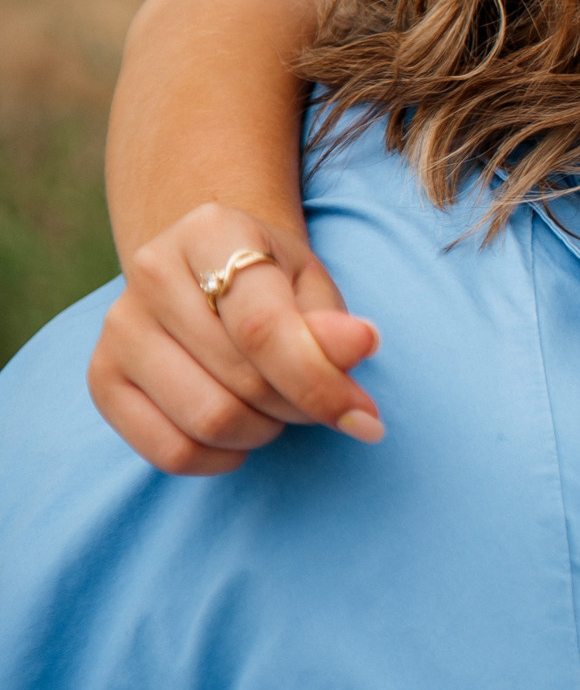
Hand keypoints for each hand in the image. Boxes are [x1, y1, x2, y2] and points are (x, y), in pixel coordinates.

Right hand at [89, 203, 382, 473]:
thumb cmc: (273, 280)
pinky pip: (169, 452)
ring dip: (264, 430)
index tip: (367, 418)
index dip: (320, 382)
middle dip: (299, 406)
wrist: (207, 272)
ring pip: (208, 421)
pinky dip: (222, 458)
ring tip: (278, 405)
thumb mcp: (313, 286)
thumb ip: (333, 323)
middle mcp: (151, 272)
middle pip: (242, 380)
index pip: (264, 327)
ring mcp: (119, 327)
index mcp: (212, 232)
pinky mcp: (102, 378)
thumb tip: (361, 344)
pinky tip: (242, 430)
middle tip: (320, 399)